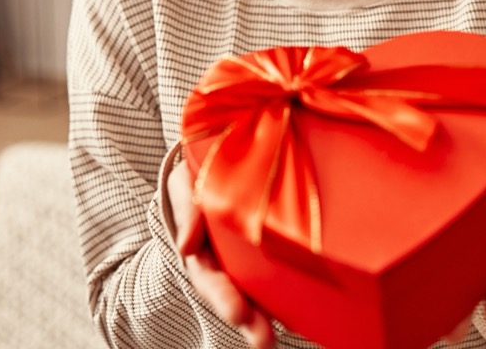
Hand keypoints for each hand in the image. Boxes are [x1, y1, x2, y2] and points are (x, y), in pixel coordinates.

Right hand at [165, 158, 275, 348]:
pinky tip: (300, 316)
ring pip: (252, 291)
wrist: (224, 155)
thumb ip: (187, 210)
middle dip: (245, 318)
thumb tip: (185, 247)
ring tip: (272, 341)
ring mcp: (242, 258)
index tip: (239, 313)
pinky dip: (284, 297)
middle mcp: (221, 258)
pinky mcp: (265, 252)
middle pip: (231, 293)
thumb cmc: (201, 169)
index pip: (208, 275)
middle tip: (263, 339)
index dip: (222, 295)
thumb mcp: (186, 182)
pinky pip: (275, 275)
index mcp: (200, 243)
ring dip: (261, 318)